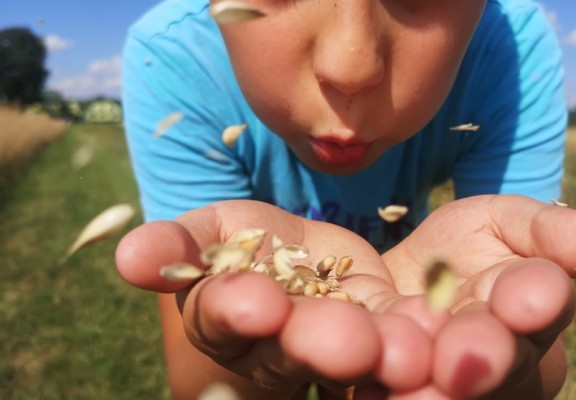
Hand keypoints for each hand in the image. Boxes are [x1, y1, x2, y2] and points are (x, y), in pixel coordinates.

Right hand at [115, 200, 441, 398]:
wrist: (296, 254)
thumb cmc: (241, 242)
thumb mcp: (209, 232)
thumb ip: (176, 246)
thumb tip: (126, 257)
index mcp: (225, 314)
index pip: (222, 314)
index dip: (234, 308)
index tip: (249, 302)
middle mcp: (277, 342)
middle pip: (291, 345)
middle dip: (312, 341)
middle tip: (341, 341)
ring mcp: (333, 340)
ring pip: (351, 349)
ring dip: (375, 351)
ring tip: (402, 353)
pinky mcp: (382, 326)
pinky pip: (398, 334)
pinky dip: (415, 338)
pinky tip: (434, 337)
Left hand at [375, 194, 575, 398]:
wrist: (398, 284)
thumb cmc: (458, 250)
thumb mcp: (500, 223)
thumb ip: (549, 231)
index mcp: (525, 304)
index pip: (540, 301)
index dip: (535, 300)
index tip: (529, 301)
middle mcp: (501, 353)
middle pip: (502, 361)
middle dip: (484, 357)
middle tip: (461, 358)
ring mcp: (456, 377)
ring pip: (456, 392)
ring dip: (436, 393)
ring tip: (413, 390)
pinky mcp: (407, 389)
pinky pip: (399, 396)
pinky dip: (387, 397)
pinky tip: (369, 393)